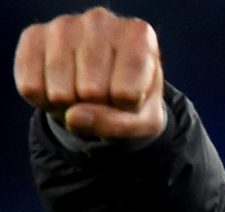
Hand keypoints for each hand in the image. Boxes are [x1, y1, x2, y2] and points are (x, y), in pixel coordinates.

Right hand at [13, 6, 164, 139]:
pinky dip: (44, 102)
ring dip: (70, 107)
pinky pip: (31, 87)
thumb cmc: (132, 99)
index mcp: (139, 36)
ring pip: (60, 93)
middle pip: (91, 92)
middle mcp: (100, 21)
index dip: (126, 108)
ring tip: (82, 92)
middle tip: (103, 95)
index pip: (127, 95)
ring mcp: (63, 25)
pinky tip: (59, 88)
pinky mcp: (33, 35)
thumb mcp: (143, 121)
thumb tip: (73, 116)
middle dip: (97, 107)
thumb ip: (119, 125)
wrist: (106, 82)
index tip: (131, 95)